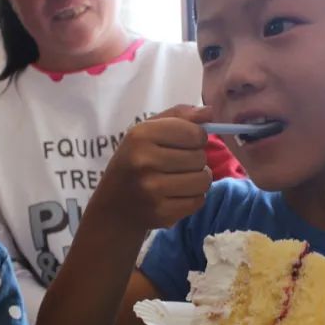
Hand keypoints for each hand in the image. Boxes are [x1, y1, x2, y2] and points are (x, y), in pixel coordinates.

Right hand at [94, 105, 214, 230]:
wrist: (114, 206)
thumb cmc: (135, 160)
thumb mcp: (148, 131)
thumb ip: (179, 116)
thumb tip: (210, 112)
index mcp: (141, 136)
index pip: (194, 133)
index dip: (197, 137)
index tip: (186, 142)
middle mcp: (144, 162)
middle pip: (200, 158)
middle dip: (195, 160)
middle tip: (178, 164)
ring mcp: (152, 190)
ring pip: (204, 181)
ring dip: (198, 179)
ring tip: (181, 179)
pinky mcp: (161, 212)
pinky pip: (198, 201)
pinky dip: (193, 198)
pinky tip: (176, 194)